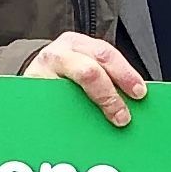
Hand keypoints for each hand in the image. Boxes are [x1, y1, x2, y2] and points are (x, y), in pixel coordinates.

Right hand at [24, 31, 147, 126]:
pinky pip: (54, 106)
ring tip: (103, 126)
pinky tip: (82, 128)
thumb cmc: (67, 69)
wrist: (31, 72)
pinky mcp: (31, 91)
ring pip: (70, 92)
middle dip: (109, 96)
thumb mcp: (85, 61)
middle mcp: (58, 54)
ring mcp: (40, 72)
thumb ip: (106, 74)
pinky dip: (69, 119)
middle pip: (88, 72)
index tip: (139, 93)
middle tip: (122, 117)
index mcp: (78, 43)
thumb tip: (135, 98)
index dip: (125, 74)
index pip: (105, 55)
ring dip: (89, 111)